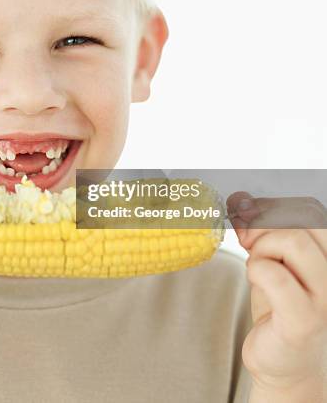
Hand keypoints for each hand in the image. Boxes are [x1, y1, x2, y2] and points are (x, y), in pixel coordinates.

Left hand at [228, 191, 326, 392]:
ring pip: (291, 240)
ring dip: (260, 248)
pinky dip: (256, 270)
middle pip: (300, 218)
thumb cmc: (276, 302)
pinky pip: (274, 274)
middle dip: (263, 225)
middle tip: (248, 245)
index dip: (270, 206)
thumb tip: (240, 200)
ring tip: (258, 269)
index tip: (247, 218)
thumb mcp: (265, 255)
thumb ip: (255, 226)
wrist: (282, 360)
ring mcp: (325, 296)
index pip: (307, 207)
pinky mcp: (305, 319)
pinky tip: (257, 282)